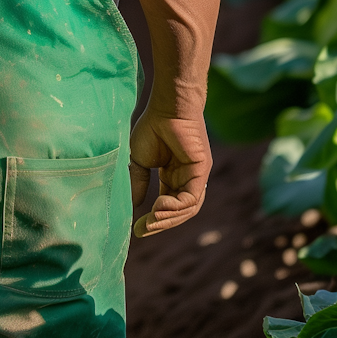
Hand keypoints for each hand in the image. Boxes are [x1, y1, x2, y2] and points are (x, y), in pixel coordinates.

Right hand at [129, 108, 211, 237]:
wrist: (166, 107)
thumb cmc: (152, 127)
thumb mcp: (139, 161)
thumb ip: (138, 183)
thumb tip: (134, 206)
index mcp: (173, 177)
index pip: (168, 206)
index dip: (154, 219)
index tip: (137, 229)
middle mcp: (187, 179)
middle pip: (179, 212)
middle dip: (161, 224)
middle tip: (143, 230)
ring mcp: (197, 176)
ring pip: (187, 210)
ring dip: (168, 219)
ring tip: (150, 221)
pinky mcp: (202, 171)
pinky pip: (191, 198)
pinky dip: (175, 207)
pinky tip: (158, 207)